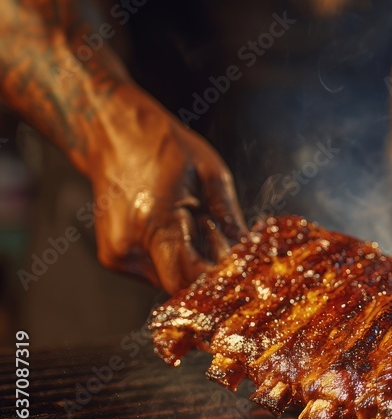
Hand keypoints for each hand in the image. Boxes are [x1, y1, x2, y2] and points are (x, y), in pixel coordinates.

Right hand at [87, 86, 246, 292]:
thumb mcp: (211, 174)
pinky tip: (181, 228)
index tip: (242, 271)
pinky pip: (157, 270)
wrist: (113, 133)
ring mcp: (116, 255)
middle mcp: (128, 246)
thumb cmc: (162, 147)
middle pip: (182, 284)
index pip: (191, 277)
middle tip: (226, 241)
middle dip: (210, 271)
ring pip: (170, 280)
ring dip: (193, 263)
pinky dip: (176, 257)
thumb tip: (250, 251)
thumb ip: (229, 218)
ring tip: (199, 223)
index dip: (219, 280)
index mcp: (152, 222)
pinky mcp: (114, 257)